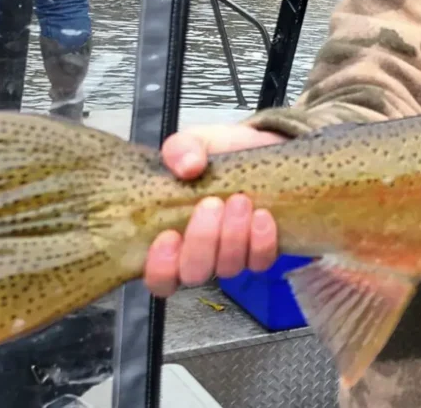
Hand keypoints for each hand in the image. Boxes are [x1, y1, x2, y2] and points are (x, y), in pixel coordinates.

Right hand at [144, 124, 284, 297]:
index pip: (157, 277)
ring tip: (239, 201)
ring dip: (233, 236)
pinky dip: (261, 241)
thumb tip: (188, 166)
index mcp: (169, 238)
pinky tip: (262, 216)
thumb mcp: (194, 143)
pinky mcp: (261, 251)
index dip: (160, 267)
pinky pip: (261, 261)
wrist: (259, 149)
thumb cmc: (216, 156)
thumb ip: (180, 149)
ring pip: (228, 267)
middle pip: (193, 273)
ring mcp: (231, 256)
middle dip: (202, 240)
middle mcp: (199, 256)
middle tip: (212, 204)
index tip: (168, 236)